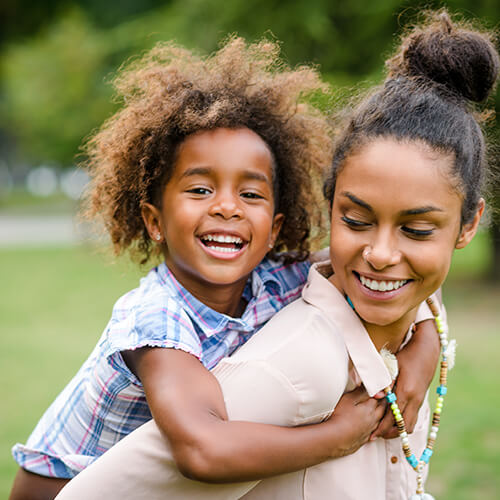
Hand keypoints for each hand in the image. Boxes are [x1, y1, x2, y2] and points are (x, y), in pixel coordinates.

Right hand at [327, 386, 385, 456]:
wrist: (336, 438)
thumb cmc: (341, 416)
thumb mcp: (349, 399)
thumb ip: (360, 391)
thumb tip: (370, 386)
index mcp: (370, 408)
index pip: (380, 397)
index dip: (382, 391)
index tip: (384, 388)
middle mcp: (374, 419)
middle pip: (383, 409)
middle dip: (384, 402)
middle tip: (384, 396)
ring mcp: (370, 430)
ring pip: (381, 420)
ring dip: (381, 414)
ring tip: (379, 409)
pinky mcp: (365, 438)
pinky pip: (375, 430)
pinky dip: (375, 426)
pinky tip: (371, 425)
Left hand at [371, 318, 439, 438]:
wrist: (427, 350)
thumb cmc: (406, 354)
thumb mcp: (391, 365)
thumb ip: (382, 381)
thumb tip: (374, 395)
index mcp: (406, 391)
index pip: (393, 417)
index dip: (382, 427)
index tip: (371, 434)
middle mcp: (414, 399)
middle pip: (403, 426)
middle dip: (389, 433)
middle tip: (375, 435)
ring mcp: (419, 400)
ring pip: (410, 424)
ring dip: (397, 430)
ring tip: (383, 430)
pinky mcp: (421, 399)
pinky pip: (413, 418)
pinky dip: (403, 423)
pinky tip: (392, 420)